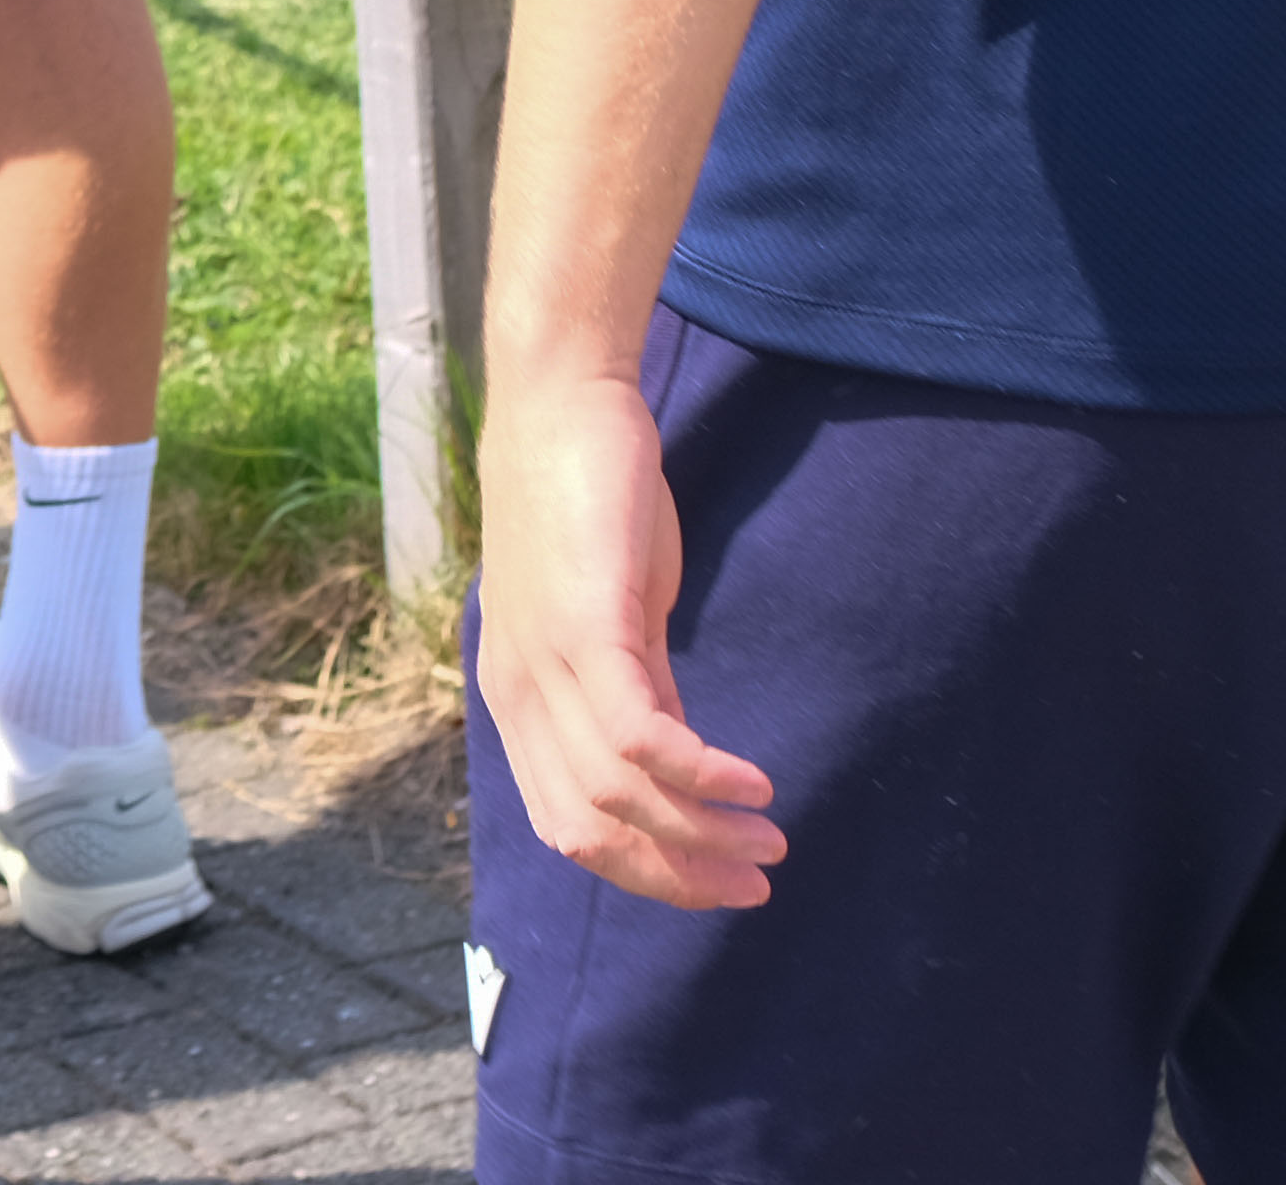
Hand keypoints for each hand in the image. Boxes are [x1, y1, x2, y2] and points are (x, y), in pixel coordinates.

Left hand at [473, 365, 782, 908]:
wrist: (559, 403)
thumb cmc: (587, 504)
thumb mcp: (611, 616)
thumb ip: (635, 688)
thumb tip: (677, 760)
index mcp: (517, 698)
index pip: (569, 823)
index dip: (644, 869)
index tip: (715, 880)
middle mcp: (518, 692)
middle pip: (590, 830)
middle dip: (677, 874)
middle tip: (754, 882)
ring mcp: (545, 662)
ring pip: (618, 796)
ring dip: (702, 834)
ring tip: (769, 840)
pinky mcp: (586, 625)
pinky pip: (640, 736)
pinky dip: (701, 775)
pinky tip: (752, 785)